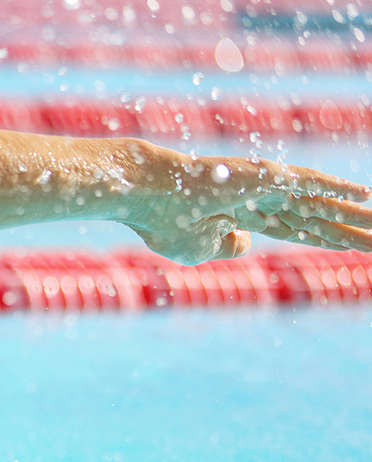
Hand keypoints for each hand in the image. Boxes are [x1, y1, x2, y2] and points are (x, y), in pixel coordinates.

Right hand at [122, 150, 371, 264]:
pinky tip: (366, 196)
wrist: (147, 195)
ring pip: (321, 203)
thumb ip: (227, 247)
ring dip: (354, 215)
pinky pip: (311, 184)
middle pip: (318, 218)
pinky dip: (339, 189)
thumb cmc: (165, 224)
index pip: (298, 230)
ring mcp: (267, 186)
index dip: (327, 238)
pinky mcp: (266, 175)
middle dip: (350, 230)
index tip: (355, 246)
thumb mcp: (199, 251)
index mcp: (243, 216)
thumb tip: (250, 241)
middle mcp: (261, 198)